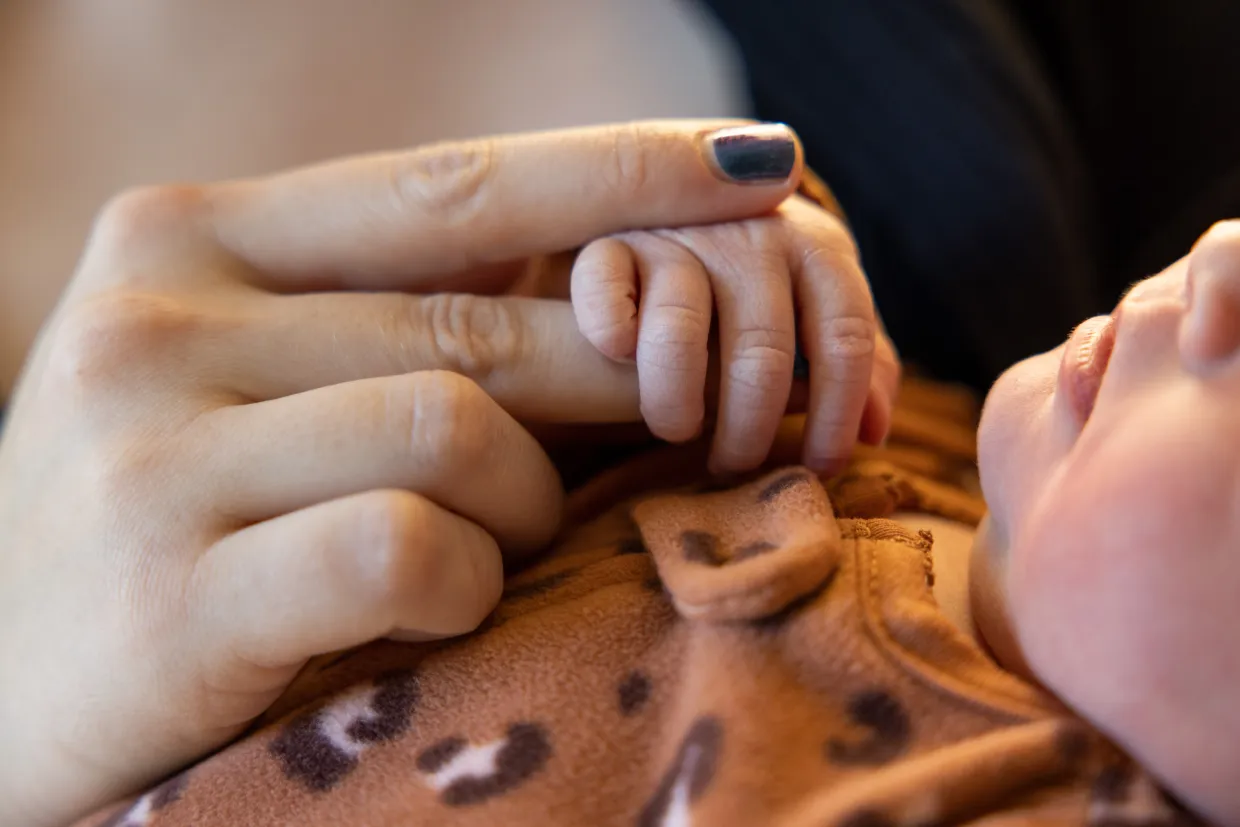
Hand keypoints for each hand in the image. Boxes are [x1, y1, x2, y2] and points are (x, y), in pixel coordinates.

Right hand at [0, 120, 800, 826]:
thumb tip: (608, 293)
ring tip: (489, 549)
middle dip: (608, 384)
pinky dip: (464, 583)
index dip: (619, 173)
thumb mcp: (257, 389)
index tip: (760, 164)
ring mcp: (149, 448)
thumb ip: (396, 328)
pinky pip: (408, 545)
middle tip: (673, 422)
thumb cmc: (167, 525)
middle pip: (476, 325)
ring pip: (457, 430)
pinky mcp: (167, 590)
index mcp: (186, 238)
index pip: (449, 186)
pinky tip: (430, 611)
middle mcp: (155, 314)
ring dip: (520, 507)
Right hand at [571, 194, 899, 474]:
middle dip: (750, 427)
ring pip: (679, 329)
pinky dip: (610, 330)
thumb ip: (855, 360)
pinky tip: (621, 360)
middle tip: (733, 464)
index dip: (837, 415)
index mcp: (817, 250)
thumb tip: (876, 434)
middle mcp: (752, 233)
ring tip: (676, 431)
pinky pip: (605, 286)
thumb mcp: (818, 306)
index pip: (845, 337)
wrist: (681, 201)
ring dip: (676, 399)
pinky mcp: (610, 241)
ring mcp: (678, 234)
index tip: (819, 467)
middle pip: (763, 350)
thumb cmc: (762, 282)